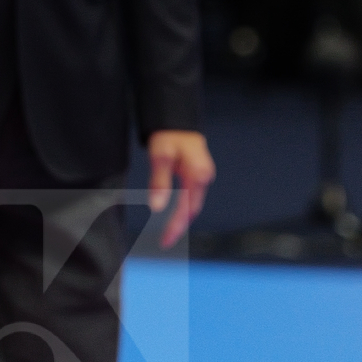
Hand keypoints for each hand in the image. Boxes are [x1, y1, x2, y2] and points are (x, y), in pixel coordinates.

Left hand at [146, 130, 213, 247]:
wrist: (177, 120)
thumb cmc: (169, 135)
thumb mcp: (160, 155)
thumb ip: (159, 182)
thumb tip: (157, 208)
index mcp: (197, 175)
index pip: (187, 208)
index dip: (176, 226)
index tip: (165, 240)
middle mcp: (204, 177)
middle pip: (192, 209)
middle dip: (178, 227)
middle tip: (164, 242)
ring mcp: (203, 176)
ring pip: (193, 204)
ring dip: (181, 220)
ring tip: (167, 234)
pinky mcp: (198, 175)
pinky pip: (191, 197)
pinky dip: (182, 209)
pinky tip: (173, 217)